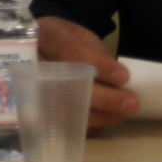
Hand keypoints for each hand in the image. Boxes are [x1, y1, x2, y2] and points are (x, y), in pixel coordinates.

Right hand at [38, 16, 138, 130]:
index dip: (98, 65)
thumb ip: (96, 53)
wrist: (40, 51)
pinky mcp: (39, 111)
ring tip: (122, 113)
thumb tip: (120, 79)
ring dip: (100, 116)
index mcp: (43, 36)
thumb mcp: (81, 36)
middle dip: (103, 98)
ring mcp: (31, 89)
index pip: (69, 52)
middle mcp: (31, 63)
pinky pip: (65, 124)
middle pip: (67, 85)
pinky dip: (89, 125)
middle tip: (130, 103)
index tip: (124, 76)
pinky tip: (106, 119)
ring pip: (66, 109)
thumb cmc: (65, 42)